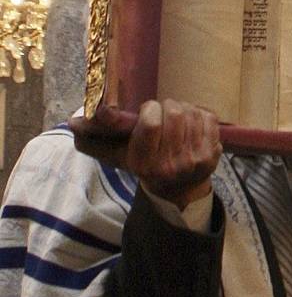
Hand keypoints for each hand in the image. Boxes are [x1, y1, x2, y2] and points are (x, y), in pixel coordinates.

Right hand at [71, 99, 221, 208]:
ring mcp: (193, 161)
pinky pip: (209, 118)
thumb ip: (99, 139)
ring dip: (186, 108)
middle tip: (165, 111)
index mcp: (143, 163)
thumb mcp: (121, 155)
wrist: (177, 190)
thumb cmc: (146, 165)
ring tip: (180, 118)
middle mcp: (168, 165)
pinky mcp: (212, 156)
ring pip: (193, 113)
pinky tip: (194, 125)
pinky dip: (202, 115)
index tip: (148, 111)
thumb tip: (73, 122)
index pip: (149, 122)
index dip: (150, 109)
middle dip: (169, 106)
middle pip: (174, 113)